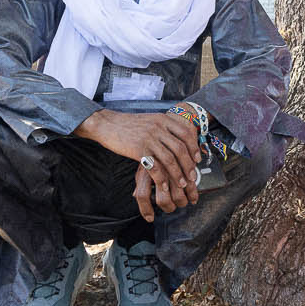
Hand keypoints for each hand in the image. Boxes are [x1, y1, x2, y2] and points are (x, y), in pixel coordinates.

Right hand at [77, 110, 200, 220]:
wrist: (107, 124)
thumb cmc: (129, 125)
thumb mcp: (150, 120)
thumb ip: (165, 127)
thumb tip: (180, 139)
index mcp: (163, 119)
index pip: (186, 133)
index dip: (194, 147)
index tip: (198, 159)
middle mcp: (158, 127)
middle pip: (181, 148)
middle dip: (189, 164)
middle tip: (193, 176)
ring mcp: (149, 138)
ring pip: (170, 159)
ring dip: (178, 174)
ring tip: (182, 184)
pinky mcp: (139, 150)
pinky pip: (155, 167)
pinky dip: (162, 178)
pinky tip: (164, 186)